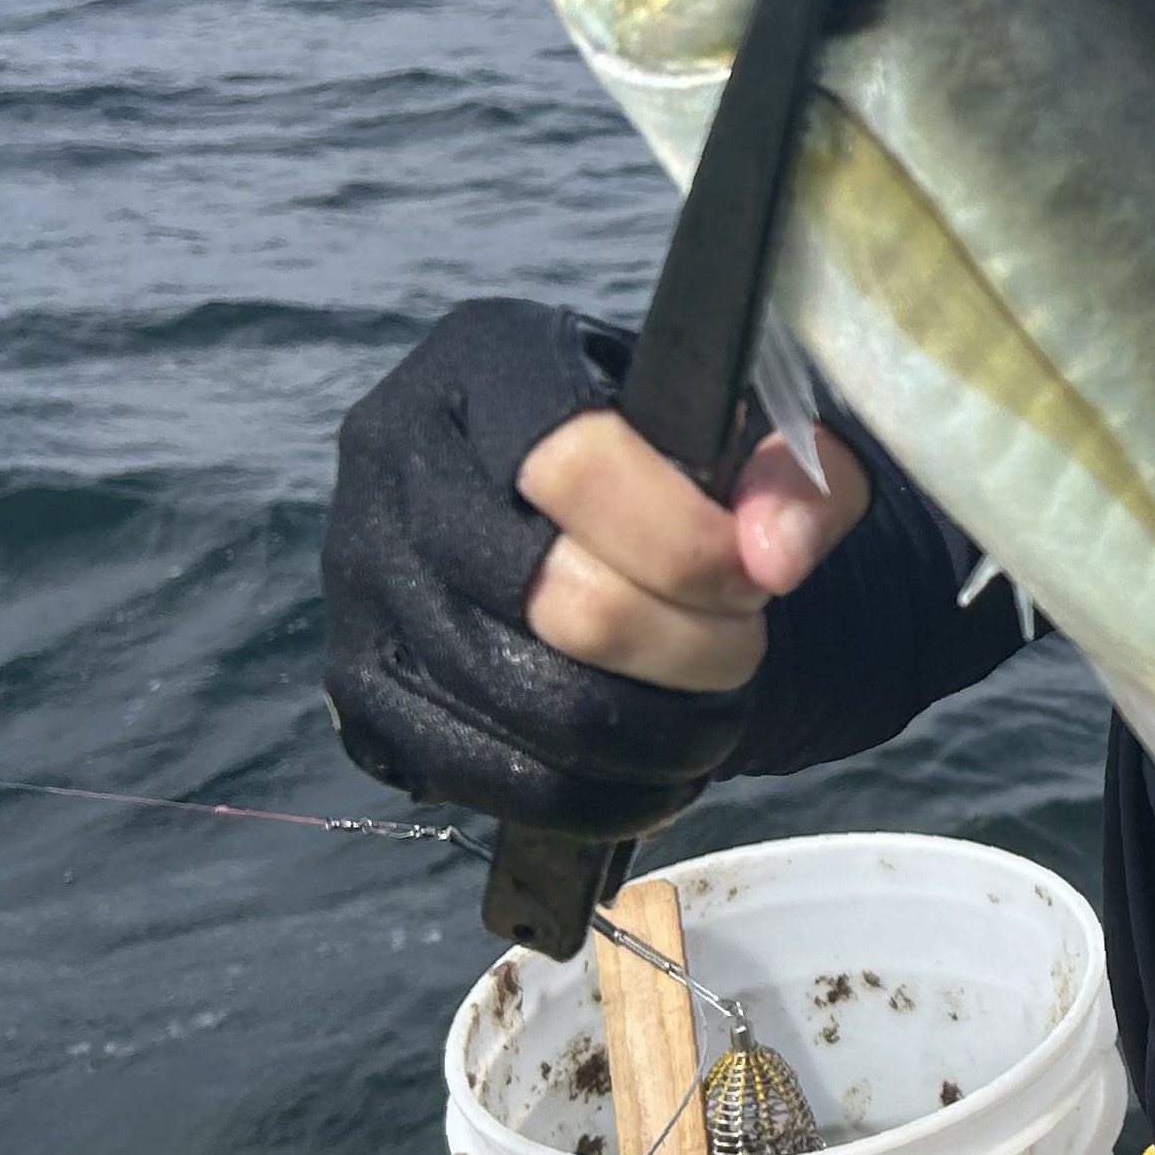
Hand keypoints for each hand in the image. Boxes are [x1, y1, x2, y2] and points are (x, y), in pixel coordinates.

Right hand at [322, 299, 869, 833]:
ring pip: (526, 702)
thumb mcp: (755, 430)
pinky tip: (655, 766)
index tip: (761, 580)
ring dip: (654, 730)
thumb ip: (797, 474)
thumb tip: (773, 556)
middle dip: (689, 647)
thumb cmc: (669, 459)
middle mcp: (393, 456)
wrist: (573, 511)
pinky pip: (486, 775)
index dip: (685, 543)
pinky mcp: (357, 682)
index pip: (573, 462)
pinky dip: (595, 792)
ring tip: (714, 709)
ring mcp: (359, 575)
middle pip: (557, 597)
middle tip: (747, 648)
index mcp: (485, 362)